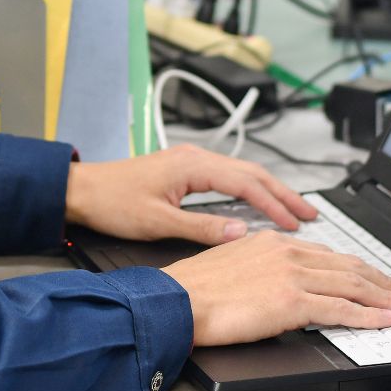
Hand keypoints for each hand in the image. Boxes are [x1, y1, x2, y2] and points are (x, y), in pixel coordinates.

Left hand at [64, 144, 316, 244]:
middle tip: (309, 213)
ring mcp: (190, 161)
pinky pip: (226, 177)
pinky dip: (248, 190)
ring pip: (241, 173)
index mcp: (193, 165)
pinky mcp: (183, 170)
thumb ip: (202, 228)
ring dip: (268, 191)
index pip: (247, 183)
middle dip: (283, 193)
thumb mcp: (158, 223)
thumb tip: (241, 233)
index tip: (296, 223)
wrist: (81, 190)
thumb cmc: (112, 203)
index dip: (274, 204)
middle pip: (251, 173)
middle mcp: (195, 157)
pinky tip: (256, 204)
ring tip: (292, 209)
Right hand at [163, 231, 390, 345]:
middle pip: (349, 266)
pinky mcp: (291, 301)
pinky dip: (368, 315)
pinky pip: (340, 309)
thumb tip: (280, 281)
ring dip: (385, 297)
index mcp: (274, 242)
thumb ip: (263, 267)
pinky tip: (385, 320)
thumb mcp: (234, 263)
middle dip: (382, 281)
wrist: (178, 300)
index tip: (376, 278)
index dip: (359, 268)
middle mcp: (288, 253)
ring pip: (352, 284)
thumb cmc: (195, 289)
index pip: (329, 254)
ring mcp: (292, 275)